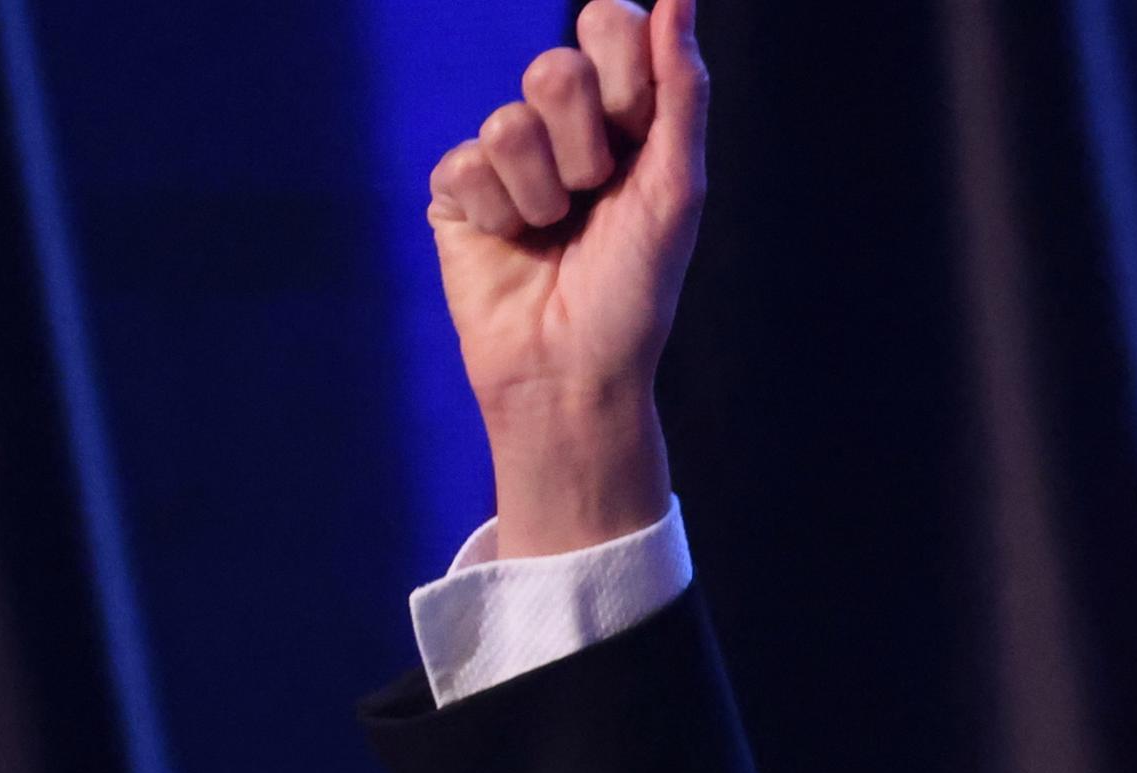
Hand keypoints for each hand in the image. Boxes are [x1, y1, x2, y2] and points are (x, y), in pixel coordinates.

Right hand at [425, 0, 706, 556]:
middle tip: (596, 194)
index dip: (619, 63)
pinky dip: (497, 217)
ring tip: (555, 233)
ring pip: (510, 122)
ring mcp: (506, 158)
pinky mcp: (456, 194)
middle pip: (556, 68)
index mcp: (624, 114)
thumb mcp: (676, 187)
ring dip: (544, 192)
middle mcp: (563, 127)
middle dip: (586, 143)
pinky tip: (510, 247)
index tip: (634, 120)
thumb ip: (680, 88)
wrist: (575, 373)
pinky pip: (465, 166)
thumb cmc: (635, 291)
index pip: (609, 24)